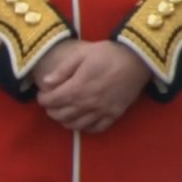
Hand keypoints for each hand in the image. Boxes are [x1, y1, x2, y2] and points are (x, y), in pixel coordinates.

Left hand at [37, 41, 151, 132]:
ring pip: (76, 125)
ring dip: (65, 120)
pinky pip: (96, 128)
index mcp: (77, 88)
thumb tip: (45, 83)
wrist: (138, 58)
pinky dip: (84, 127)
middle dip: (51, 110)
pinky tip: (81, 120)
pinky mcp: (114, 114)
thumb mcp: (81, 55)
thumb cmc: (108, 53)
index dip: (42, 99)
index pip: (51, 101)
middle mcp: (87, 104)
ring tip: (63, 112)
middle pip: (61, 115)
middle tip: (51, 103)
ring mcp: (102, 111)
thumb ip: (62, 70)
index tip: (42, 94)